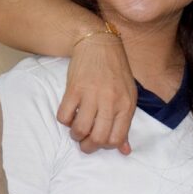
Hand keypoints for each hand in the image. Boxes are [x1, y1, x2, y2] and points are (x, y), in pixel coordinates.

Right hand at [57, 33, 135, 154]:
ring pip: (80, 130)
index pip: (116, 139)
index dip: (106, 146)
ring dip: (75, 135)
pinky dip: (65, 120)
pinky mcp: (74, 88)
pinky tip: (70, 113)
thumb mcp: (128, 95)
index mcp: (126, 104)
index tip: (100, 141)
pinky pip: (64, 116)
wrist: (99, 43)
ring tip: (77, 129)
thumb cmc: (116, 70)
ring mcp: (92, 94)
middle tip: (85, 142)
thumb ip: (125, 123)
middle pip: (98, 138)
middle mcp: (110, 101)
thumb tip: (124, 151)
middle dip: (89, 146)